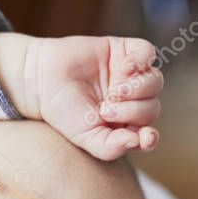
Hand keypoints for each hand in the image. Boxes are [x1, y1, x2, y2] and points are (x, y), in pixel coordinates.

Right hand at [0, 33, 163, 159]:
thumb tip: (137, 142)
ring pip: (155, 82)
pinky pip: (148, 53)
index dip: (150, 137)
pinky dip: (141, 61)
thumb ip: (109, 147)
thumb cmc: (63, 112)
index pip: (148, 134)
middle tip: (105, 110)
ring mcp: (130, 75)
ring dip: (138, 89)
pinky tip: (124, 67)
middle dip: (132, 111)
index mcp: (123, 125)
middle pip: (151, 108)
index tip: (145, 137)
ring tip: (114, 91)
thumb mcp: (84, 137)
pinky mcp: (125, 51)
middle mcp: (131, 100)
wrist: (42, 81)